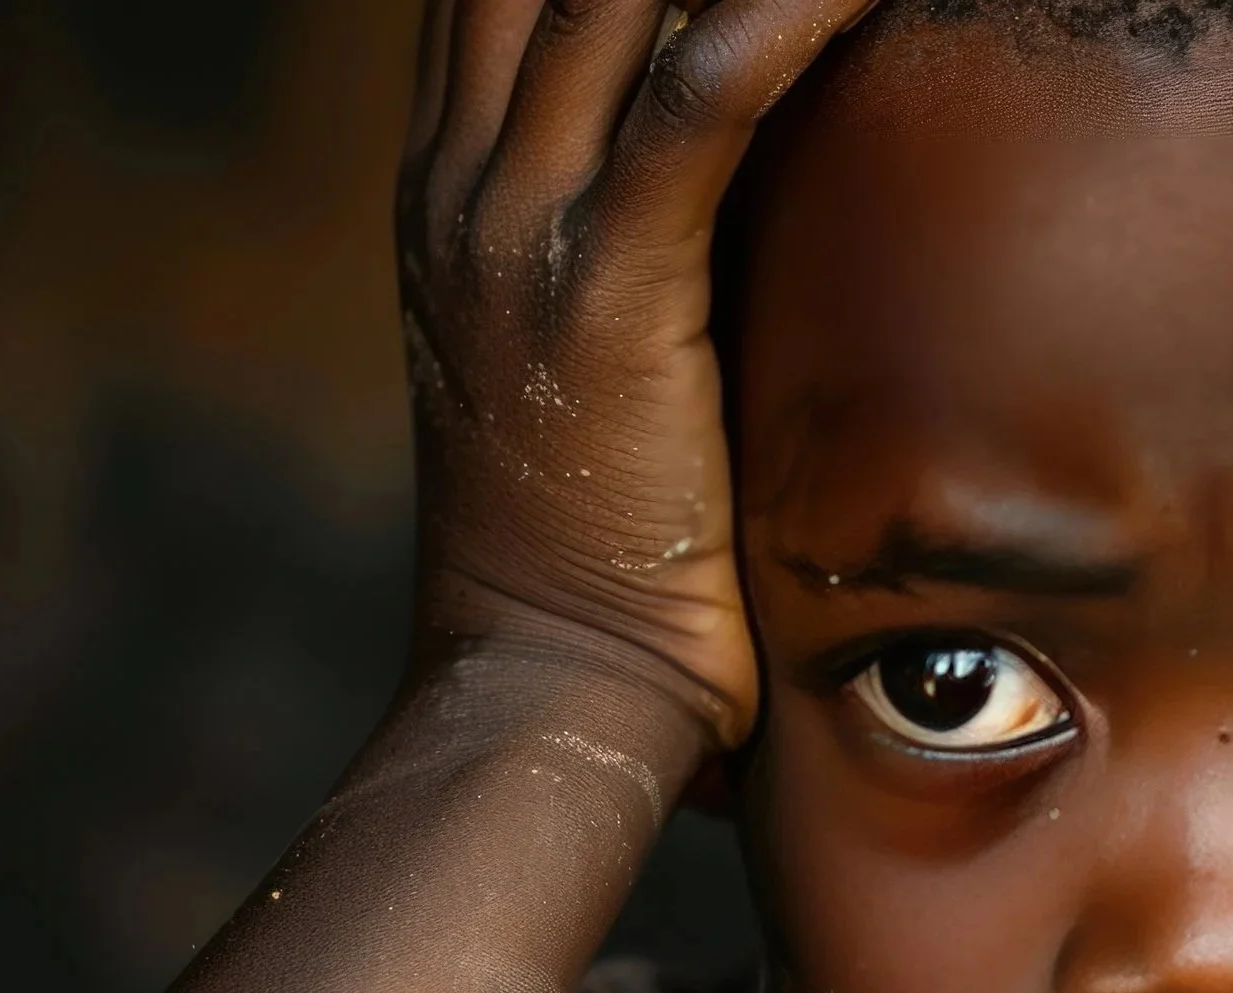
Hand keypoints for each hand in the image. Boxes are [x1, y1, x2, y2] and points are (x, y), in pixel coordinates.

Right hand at [397, 0, 873, 744]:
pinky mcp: (600, 296)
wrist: (546, 686)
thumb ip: (621, 246)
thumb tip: (733, 188)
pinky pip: (694, 103)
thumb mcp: (578, 359)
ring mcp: (511, 234)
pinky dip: (782, 16)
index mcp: (450, 192)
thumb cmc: (600, 544)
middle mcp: (461, 185)